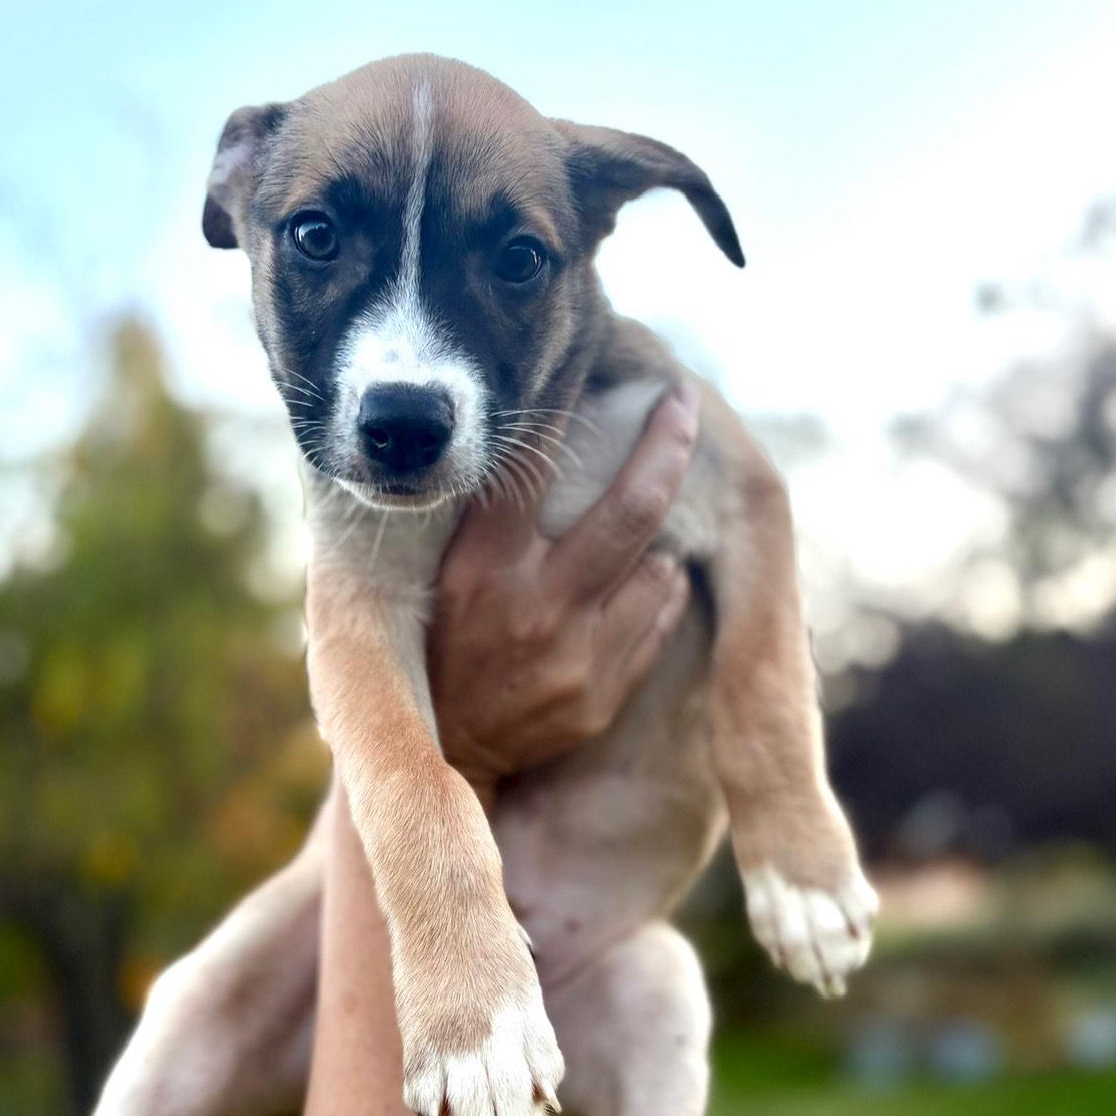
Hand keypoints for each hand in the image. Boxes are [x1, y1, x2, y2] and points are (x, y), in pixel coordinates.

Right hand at [430, 384, 698, 790]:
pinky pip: (658, 620)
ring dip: (661, 535)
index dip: (562, 405)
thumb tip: (510, 433)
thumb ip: (474, 518)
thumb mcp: (431, 575)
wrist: (439, 756)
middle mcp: (534, 609)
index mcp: (479, 570)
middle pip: (630, 509)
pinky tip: (650, 574)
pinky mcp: (602, 695)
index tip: (589, 359)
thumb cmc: (431, 645)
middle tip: (684, 401)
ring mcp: (576, 657)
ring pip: (656, 567)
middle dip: (666, 444)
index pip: (530, 466)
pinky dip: (660, 588)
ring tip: (650, 513)